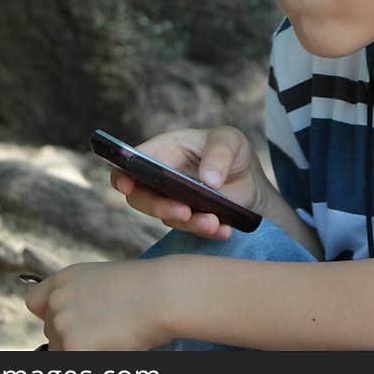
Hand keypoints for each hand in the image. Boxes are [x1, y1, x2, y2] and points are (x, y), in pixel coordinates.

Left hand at [24, 260, 172, 350]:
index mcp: (65, 279)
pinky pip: (74, 366)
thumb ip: (83, 298)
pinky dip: (95, 360)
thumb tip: (78, 325)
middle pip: (51, 334)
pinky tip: (115, 347)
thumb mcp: (107, 282)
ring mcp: (62, 324)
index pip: (34, 301)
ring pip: (61, 353)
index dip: (49, 314)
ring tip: (114, 337)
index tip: (68, 322)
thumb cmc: (147, 289)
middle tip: (106, 333)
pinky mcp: (72, 347)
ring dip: (83, 351)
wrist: (163, 294)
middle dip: (73, 338)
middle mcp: (57, 299)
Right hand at [110, 126, 266, 239]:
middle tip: (184, 211)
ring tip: (213, 222)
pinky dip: (208, 232)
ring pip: (168, 218)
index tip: (127, 185)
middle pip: (141, 198)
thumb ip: (219, 154)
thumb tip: (208, 180)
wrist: (250, 178)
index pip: (132, 162)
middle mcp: (160, 179)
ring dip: (189, 223)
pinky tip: (225, 230)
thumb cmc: (232, 150)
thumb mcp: (230, 141)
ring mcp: (173, 202)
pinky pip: (192, 230)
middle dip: (158, 207)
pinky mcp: (189, 220)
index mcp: (163, 150)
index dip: (122, 174)